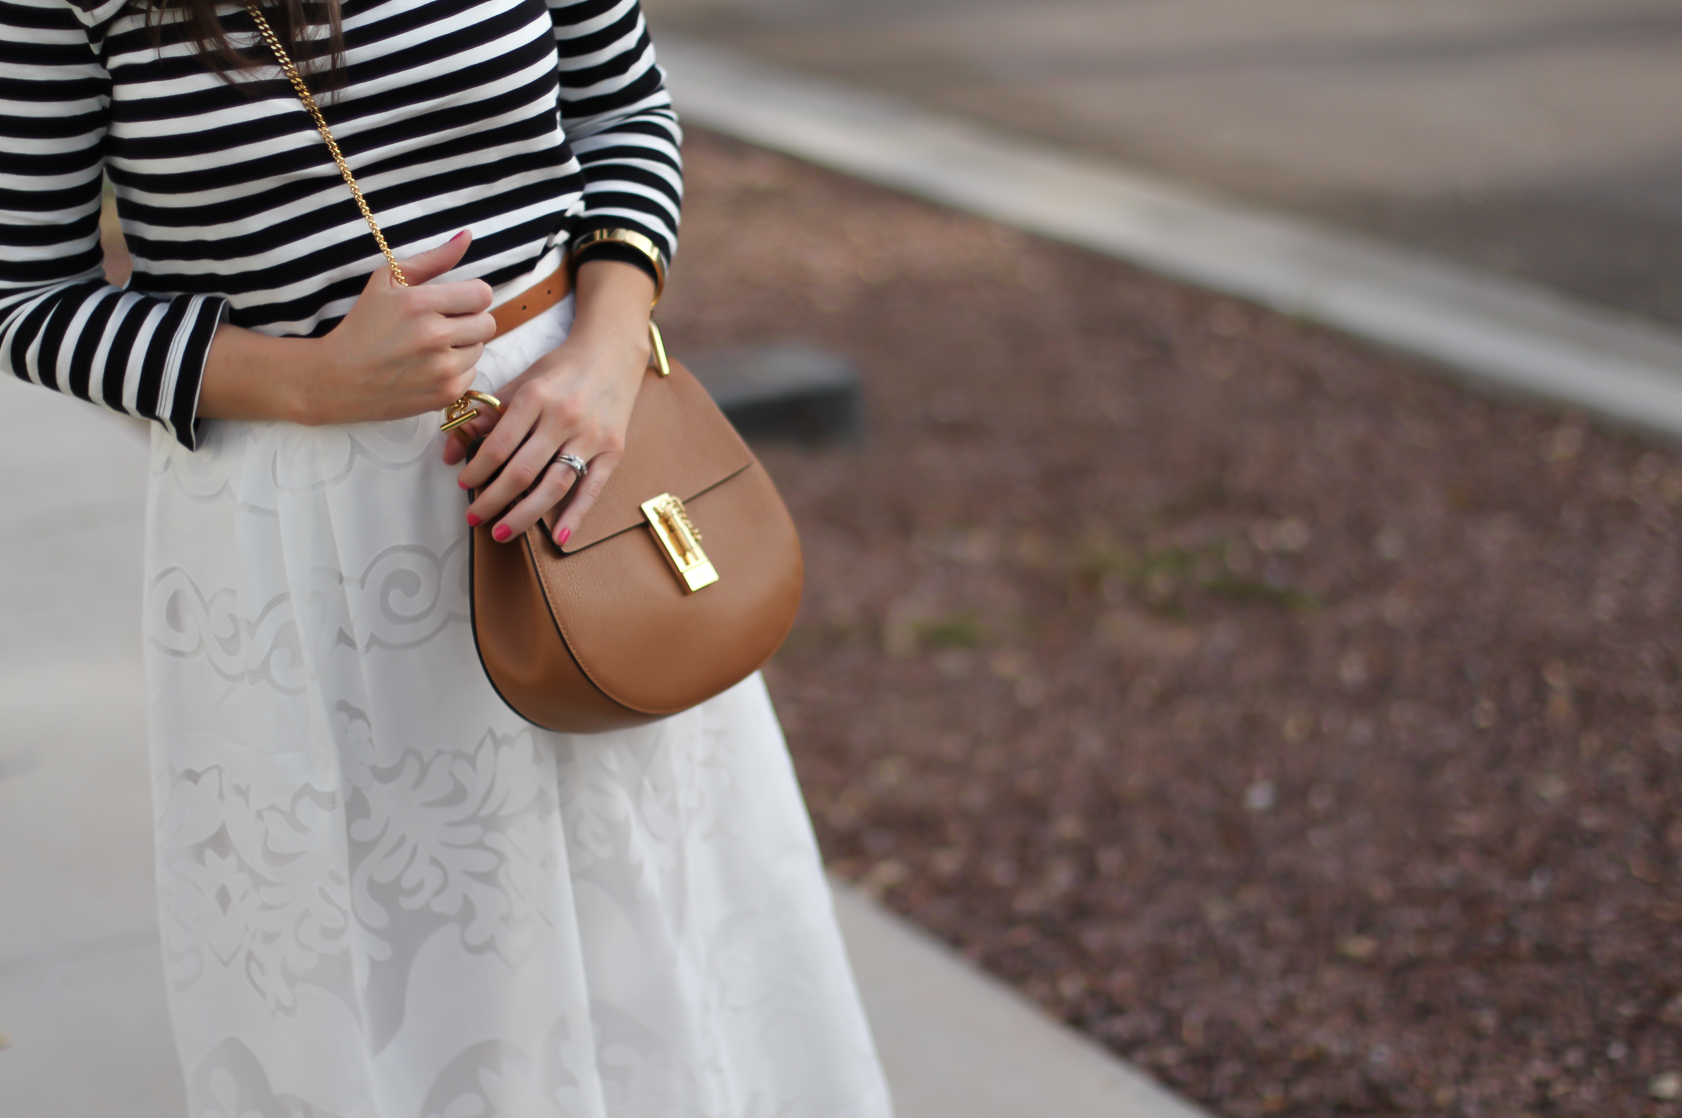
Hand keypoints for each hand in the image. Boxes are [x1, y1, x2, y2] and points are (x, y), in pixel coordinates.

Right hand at [298, 230, 495, 423]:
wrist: (338, 379)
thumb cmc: (363, 325)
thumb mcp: (387, 281)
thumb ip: (433, 259)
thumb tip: (467, 236)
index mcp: (419, 303)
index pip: (482, 294)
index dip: (471, 296)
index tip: (454, 302)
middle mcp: (434, 337)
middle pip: (488, 323)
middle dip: (469, 321)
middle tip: (442, 324)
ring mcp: (441, 369)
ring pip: (480, 349)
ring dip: (462, 346)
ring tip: (430, 347)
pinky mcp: (445, 394)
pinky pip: (471, 374)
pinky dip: (456, 370)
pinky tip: (428, 367)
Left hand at [445, 258, 656, 546]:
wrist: (613, 351)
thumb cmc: (560, 368)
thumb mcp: (520, 382)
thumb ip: (485, 415)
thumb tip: (450, 451)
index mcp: (535, 396)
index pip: (499, 444)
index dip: (477, 469)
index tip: (463, 484)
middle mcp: (564, 417)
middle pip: (523, 470)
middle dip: (493, 499)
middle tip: (474, 517)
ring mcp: (591, 436)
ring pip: (554, 485)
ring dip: (524, 514)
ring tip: (501, 531)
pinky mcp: (613, 450)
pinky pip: (592, 489)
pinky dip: (575, 516)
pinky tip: (558, 538)